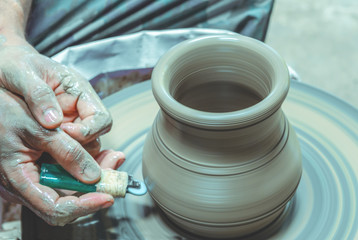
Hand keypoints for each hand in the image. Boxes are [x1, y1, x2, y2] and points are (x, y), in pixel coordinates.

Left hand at [0, 37, 111, 145]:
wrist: (2, 66)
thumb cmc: (14, 63)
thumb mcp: (22, 73)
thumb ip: (38, 94)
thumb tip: (53, 122)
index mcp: (79, 91)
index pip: (101, 118)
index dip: (89, 131)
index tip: (62, 132)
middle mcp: (79, 108)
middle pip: (95, 136)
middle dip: (77, 145)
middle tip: (50, 145)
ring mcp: (69, 121)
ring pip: (82, 146)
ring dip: (67, 152)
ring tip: (41, 149)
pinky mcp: (56, 132)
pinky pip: (64, 149)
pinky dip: (55, 155)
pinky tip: (39, 153)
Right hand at [0, 88, 124, 225]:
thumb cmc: (3, 111)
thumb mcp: (37, 128)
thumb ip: (66, 152)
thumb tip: (93, 176)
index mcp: (19, 180)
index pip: (56, 208)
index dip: (85, 205)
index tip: (107, 196)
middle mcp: (26, 184)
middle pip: (68, 198)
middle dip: (96, 187)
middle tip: (116, 168)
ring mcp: (33, 176)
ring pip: (70, 185)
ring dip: (95, 174)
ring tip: (113, 157)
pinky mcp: (40, 165)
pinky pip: (65, 171)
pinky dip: (85, 163)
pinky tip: (99, 153)